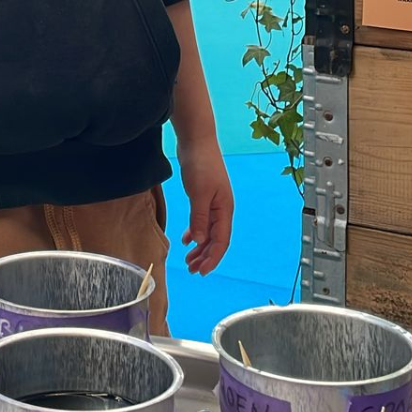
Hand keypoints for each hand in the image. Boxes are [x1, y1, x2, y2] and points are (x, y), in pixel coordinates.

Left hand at [178, 138, 232, 274]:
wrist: (196, 139)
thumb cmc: (200, 163)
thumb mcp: (198, 193)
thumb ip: (199, 217)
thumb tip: (200, 241)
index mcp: (224, 209)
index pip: (221, 241)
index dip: (212, 258)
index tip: (202, 272)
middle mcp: (221, 208)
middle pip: (215, 239)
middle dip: (205, 256)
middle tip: (192, 270)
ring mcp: (212, 202)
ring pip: (208, 231)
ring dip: (199, 247)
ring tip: (188, 259)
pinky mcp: (202, 195)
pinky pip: (201, 220)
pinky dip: (195, 231)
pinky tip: (186, 239)